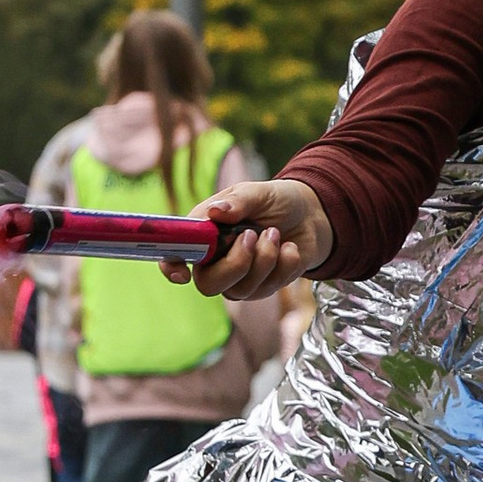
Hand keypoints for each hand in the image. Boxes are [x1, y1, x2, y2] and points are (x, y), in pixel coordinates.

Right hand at [165, 177, 327, 295]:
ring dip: (265, 258)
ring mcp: (238, 278)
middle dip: (235, 263)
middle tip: (253, 235)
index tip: (183, 273)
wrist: (311, 215)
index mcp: (203, 233)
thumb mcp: (258, 192)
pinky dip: (285, 263)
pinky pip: (269, 288)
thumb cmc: (276, 201)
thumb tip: (217, 211)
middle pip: (208, 284)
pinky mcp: (263, 287)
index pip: (174, 255)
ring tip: (276, 233)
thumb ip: (238, 202)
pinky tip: (289, 248)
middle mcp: (215, 261)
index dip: (171, 267)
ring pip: (241, 289)